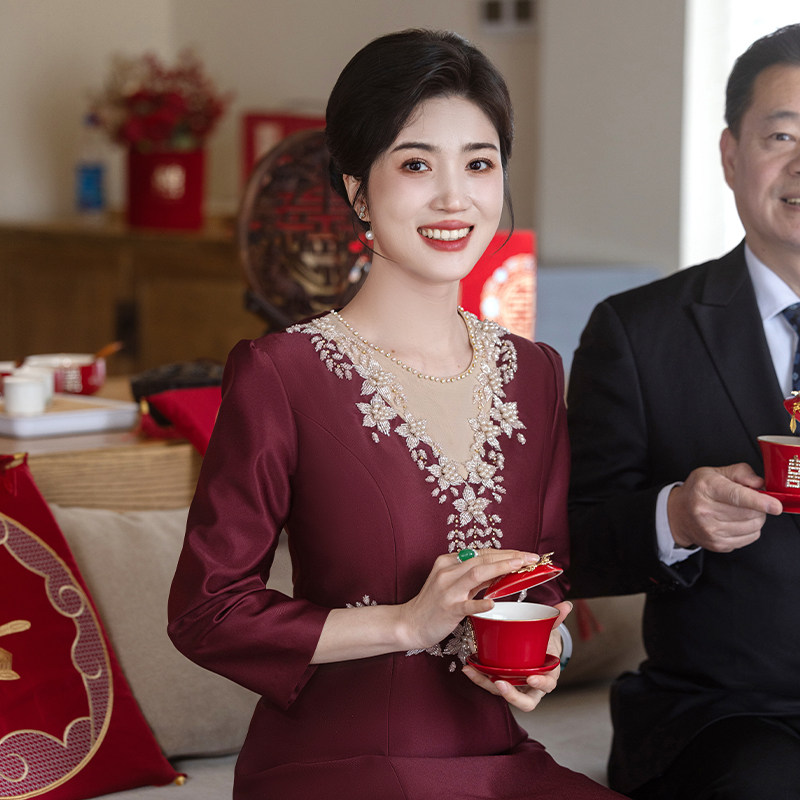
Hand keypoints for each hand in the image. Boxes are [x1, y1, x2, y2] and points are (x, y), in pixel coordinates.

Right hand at [397, 549, 540, 651]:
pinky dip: (480, 603)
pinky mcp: (447, 609)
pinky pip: (466, 605)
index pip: (482, 553)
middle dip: (509, 556)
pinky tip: (493, 603)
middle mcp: (447, 571)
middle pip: (482, 559)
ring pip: (476, 574)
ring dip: (501, 568)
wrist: (409, 623)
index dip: (505, 551)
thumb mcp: (451, 584)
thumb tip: (500, 570)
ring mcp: (447, 590)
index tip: (525, 554)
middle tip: (531, 557)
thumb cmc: (432, 604)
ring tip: (520, 566)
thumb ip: (473, 577)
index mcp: (448, 562)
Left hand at [462, 601, 572, 711]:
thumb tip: (567, 605)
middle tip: (499, 683)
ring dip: (486, 684)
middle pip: (524, 701)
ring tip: (473, 671)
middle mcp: (531, 687)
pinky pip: (490, 684)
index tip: (531, 677)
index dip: (541, 684)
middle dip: (510, 694)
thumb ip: (556, 619)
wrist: (535, 650)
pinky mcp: (501, 681)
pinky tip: (468, 666)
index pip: (547, 686)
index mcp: (547, 676)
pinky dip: (478, 676)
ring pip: (502, 693)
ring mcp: (515, 686)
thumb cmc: (544, 645)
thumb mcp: (550, 632)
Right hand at [667, 463, 781, 551]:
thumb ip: (741, 472)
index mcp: (706, 488)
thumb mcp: (715, 473)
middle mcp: (705, 510)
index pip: (736, 496)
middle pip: (749, 513)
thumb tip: (759, 484)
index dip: (759, 501)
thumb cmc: (699, 490)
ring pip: (752, 526)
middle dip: (759, 507)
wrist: (679, 514)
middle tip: (751, 502)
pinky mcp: (717, 544)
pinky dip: (751, 529)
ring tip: (742, 511)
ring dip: (756, 518)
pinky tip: (738, 522)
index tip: (775, 506)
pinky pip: (749, 538)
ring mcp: (710, 530)